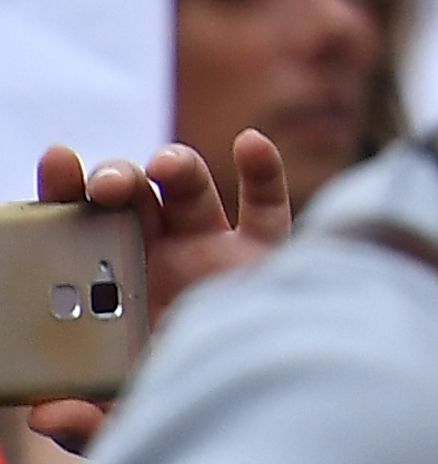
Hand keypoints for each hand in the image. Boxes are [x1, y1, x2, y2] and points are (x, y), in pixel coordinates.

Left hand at [24, 136, 290, 446]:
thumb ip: (80, 421)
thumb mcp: (117, 421)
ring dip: (176, 165)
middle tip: (106, 187)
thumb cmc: (169, 406)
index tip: (56, 160)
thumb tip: (43, 414)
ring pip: (190, 190)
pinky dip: (262, 168)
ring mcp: (211, 250)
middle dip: (117, 177)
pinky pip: (267, 204)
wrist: (242, 413)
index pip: (80, 224)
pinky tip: (249, 144)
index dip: (64, 191)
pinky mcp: (264, 255)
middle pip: (133, 197)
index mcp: (111, 284)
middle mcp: (159, 256)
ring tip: (163, 167)